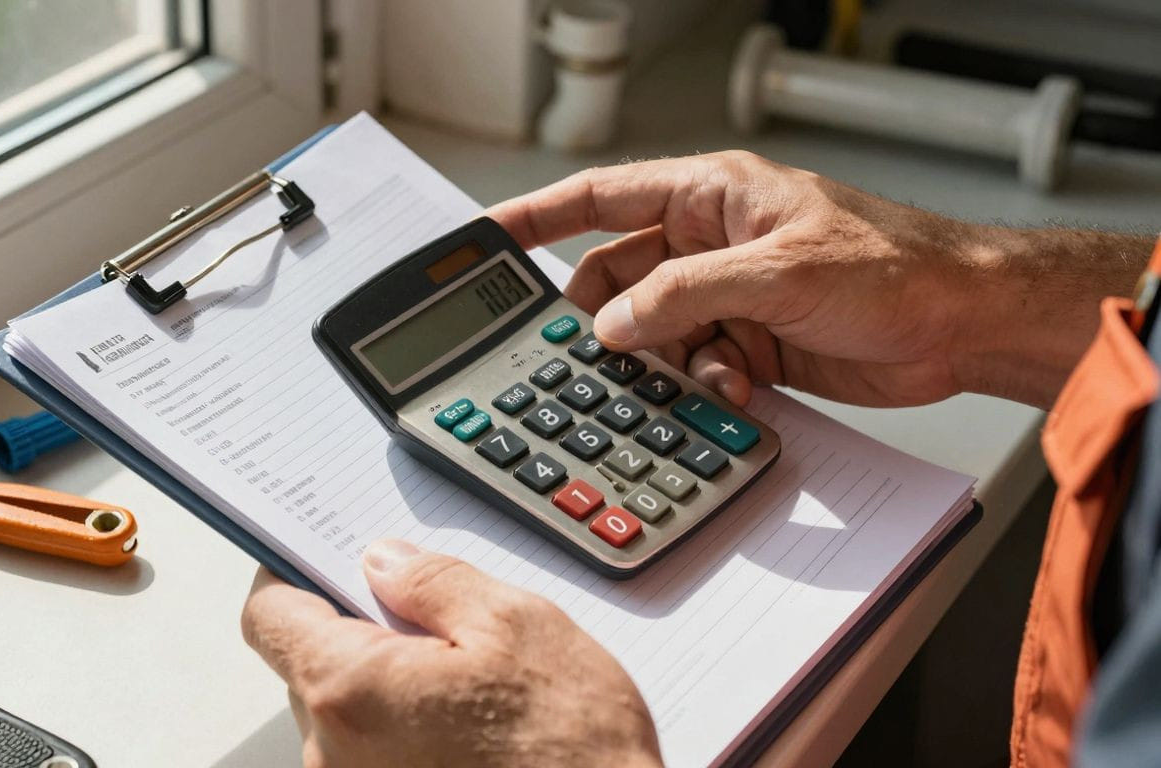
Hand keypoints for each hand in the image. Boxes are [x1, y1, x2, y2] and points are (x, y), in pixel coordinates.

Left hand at [241, 541, 661, 767]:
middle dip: (359, 630)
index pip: (270, 615)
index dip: (291, 573)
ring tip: (468, 678)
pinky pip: (371, 752)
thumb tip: (385, 562)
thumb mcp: (516, 624)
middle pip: (308, 664)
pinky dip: (405, 727)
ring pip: (345, 712)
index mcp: (352, 692)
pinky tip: (468, 724)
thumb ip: (435, 580)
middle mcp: (334, 755)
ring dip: (387, 683)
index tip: (322, 556)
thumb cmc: (571, 748)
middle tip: (430, 615)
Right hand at [487, 152, 1150, 409]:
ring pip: (652, 336)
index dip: (537, 216)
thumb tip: (613, 323)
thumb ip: (685, 295)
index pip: (600, 197)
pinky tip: (734, 391)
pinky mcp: (748, 347)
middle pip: (618, 281)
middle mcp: (710, 245)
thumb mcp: (778, 272)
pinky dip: (701, 389)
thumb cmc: (896, 267)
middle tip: (590, 357)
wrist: (963, 325)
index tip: (485, 241)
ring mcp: (727, 299)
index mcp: (710, 196)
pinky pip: (693, 371)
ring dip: (662, 364)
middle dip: (606, 322)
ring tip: (691, 376)